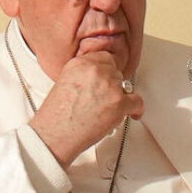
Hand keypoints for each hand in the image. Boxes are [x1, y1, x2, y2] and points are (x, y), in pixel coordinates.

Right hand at [29, 51, 143, 167]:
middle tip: (105, 98)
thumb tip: (99, 78)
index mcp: (80, 63)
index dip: (106, 70)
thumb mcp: (64, 82)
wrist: (54, 135)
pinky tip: (132, 113)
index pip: (104, 57)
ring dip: (120, 97)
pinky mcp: (119, 103)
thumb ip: (83, 75)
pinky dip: (136, 109)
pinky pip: (137, 102)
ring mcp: (109, 86)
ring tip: (110, 109)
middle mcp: (95, 71)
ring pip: (126, 86)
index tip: (107, 78)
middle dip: (112, 85)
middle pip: (116, 72)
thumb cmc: (56, 116)